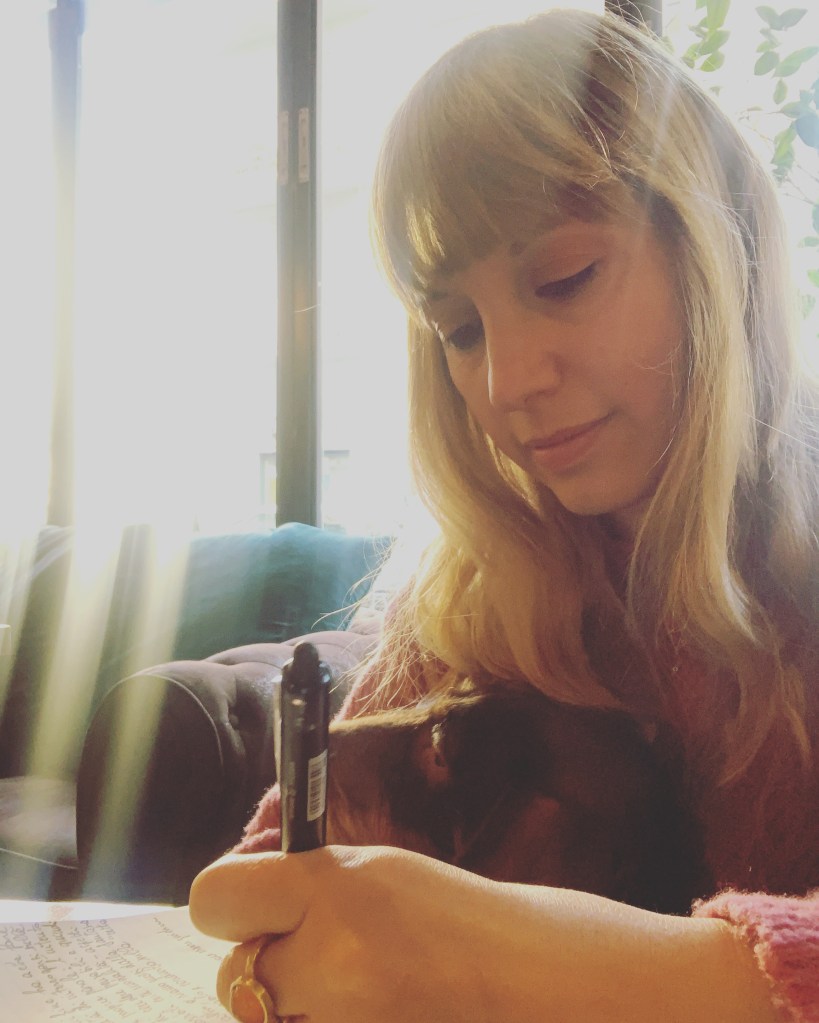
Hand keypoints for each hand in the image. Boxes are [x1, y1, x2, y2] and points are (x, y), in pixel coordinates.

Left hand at [189, 845, 776, 1022]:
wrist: (548, 986)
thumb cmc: (469, 918)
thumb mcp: (384, 871)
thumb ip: (310, 881)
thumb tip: (246, 890)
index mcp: (337, 891)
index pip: (212, 896)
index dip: (230, 899)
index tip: (251, 902)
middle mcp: (331, 962)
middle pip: (237, 974)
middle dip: (275, 964)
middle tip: (332, 954)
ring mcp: (345, 1021)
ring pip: (269, 1018)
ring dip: (300, 1006)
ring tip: (370, 987)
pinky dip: (329, 1021)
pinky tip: (386, 1007)